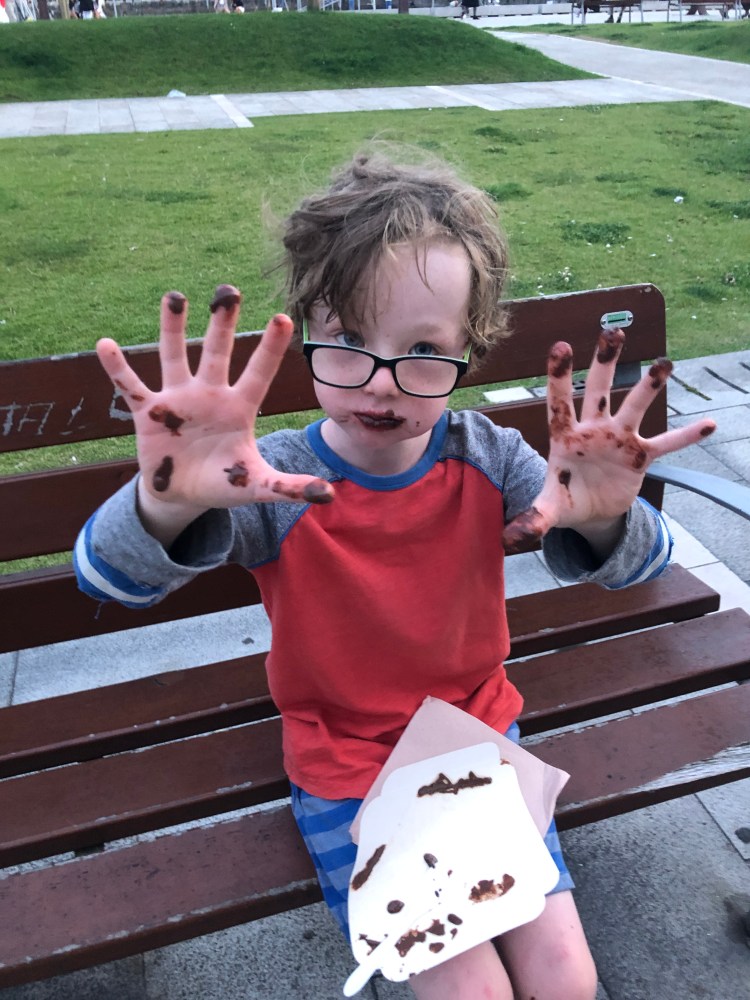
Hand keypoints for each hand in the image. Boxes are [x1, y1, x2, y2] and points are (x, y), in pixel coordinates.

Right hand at [96, 286, 334, 517]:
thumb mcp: (256, 485)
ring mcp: (178, 399)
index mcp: (239, 408)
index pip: (259, 372)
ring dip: (172, 328)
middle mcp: (209, 394)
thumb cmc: (223, 483)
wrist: (183, 495)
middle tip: (228, 290)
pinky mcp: (149, 412)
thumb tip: (329, 495)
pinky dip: (117, 368)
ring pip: (175, 355)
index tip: (283, 317)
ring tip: (175, 296)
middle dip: (222, 323)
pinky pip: (131, 385)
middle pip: (217, 352)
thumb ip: (289, 487)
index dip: (270, 348)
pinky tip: (105, 346)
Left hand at [503, 328, 715, 554]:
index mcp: (564, 436)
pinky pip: (665, 444)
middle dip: (605, 362)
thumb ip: (533, 519)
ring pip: (634, 406)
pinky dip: (685, 436)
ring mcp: (618, 439)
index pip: (559, 402)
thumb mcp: (549, 509)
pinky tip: (709, 424)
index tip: (561, 346)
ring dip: (648, 386)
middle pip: (597, 390)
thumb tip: (512, 539)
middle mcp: (592, 430)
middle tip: (613, 332)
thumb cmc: (564, 499)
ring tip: (664, 363)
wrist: (590, 512)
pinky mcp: (639, 457)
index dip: (559, 376)